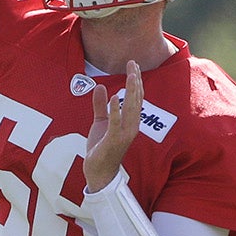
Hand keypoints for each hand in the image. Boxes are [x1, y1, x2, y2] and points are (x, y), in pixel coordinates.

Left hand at [85, 61, 142, 190]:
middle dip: (135, 81)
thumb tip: (100, 87)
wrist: (99, 172)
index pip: (136, 97)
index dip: (135, 81)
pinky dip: (116, 110)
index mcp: (129, 121)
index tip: (134, 65)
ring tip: (131, 75)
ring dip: (130, 91)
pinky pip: (116, 123)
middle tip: (133, 63)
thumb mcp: (99, 122)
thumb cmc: (101, 148)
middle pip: (136, 99)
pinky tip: (114, 96)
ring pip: (130, 109)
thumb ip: (100, 105)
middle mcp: (131, 126)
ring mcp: (124, 134)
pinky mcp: (113, 140)